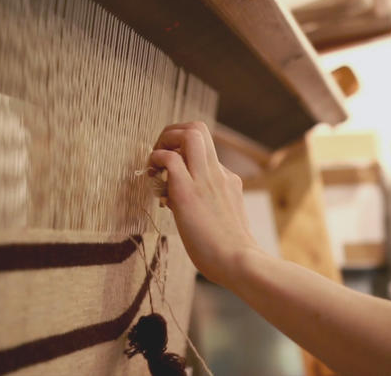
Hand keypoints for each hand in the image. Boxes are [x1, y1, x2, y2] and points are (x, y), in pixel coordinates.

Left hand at [149, 122, 257, 285]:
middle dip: (172, 133)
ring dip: (165, 140)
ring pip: (189, 134)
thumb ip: (213, 208)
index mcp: (227, 180)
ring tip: (154, 163)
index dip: (182, 154)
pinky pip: (169, 159)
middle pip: (198, 129)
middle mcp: (217, 173)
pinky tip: (151, 178)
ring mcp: (204, 180)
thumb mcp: (226, 220)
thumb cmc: (230, 251)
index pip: (204, 150)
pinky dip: (155, 160)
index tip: (170, 174)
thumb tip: (191, 209)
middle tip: (159, 154)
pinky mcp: (187, 192)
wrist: (239, 262)